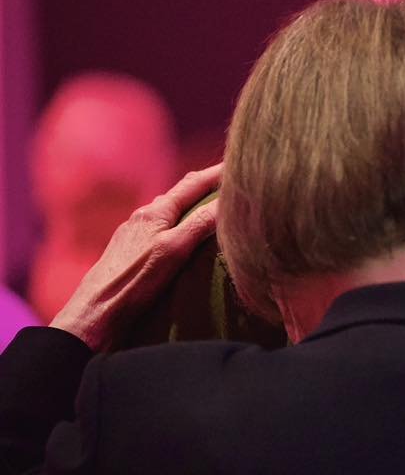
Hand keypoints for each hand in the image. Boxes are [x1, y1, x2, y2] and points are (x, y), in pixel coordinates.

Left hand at [50, 165, 223, 350]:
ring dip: (191, 204)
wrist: (96, 312)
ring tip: (211, 205)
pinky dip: (178, 223)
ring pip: (169, 211)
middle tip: (230, 180)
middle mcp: (143, 217)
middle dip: (205, 184)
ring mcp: (135, 234)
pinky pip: (161, 228)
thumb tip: (229, 200)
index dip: (217, 173)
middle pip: (180, 194)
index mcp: (155, 212)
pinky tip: (182, 234)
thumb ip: (200, 224)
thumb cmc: (134, 281)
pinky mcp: (131, 251)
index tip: (239, 162)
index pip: (193, 184)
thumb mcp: (174, 250)